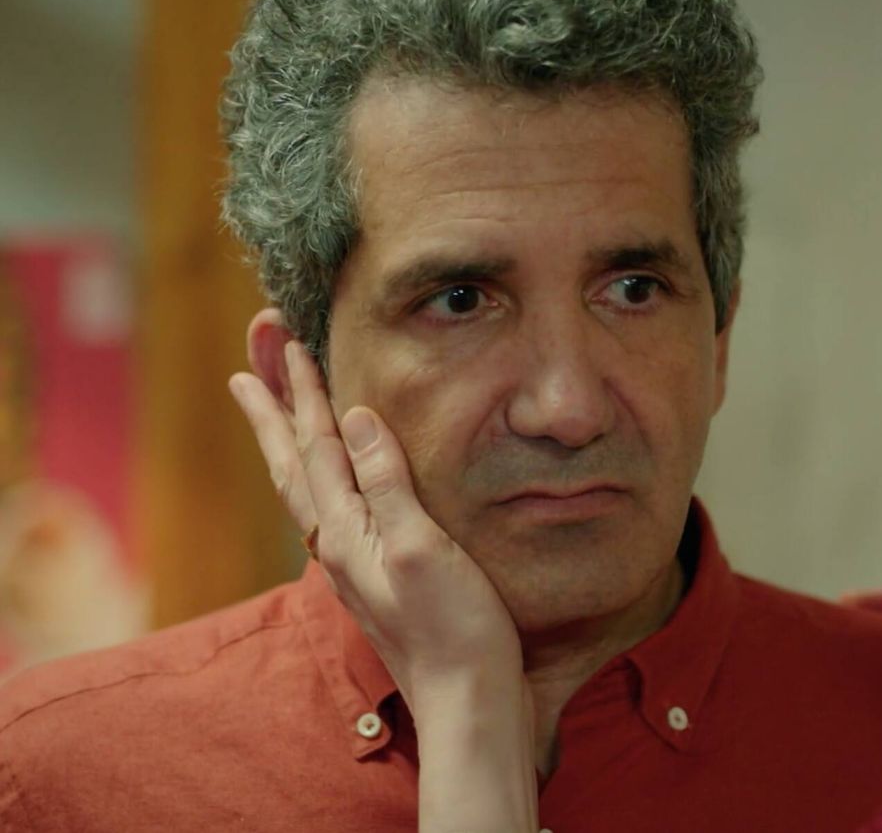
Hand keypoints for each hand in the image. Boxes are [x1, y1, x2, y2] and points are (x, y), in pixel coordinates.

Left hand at [228, 341, 519, 699]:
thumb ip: (385, 485)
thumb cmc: (455, 629)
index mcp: (345, 532)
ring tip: (269, 407)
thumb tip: (357, 418)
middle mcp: (337, 545)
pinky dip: (318, 473)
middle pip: (294, 463)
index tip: (287, 345)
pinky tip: (330, 475)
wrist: (467, 702)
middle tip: (248, 365)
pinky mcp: (375, 575)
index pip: (317, 447)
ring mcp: (352, 563)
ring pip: (306, 486)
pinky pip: (330, 507)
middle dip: (272, 409)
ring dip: (287, 439)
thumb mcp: (421, 549)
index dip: (303, 394)